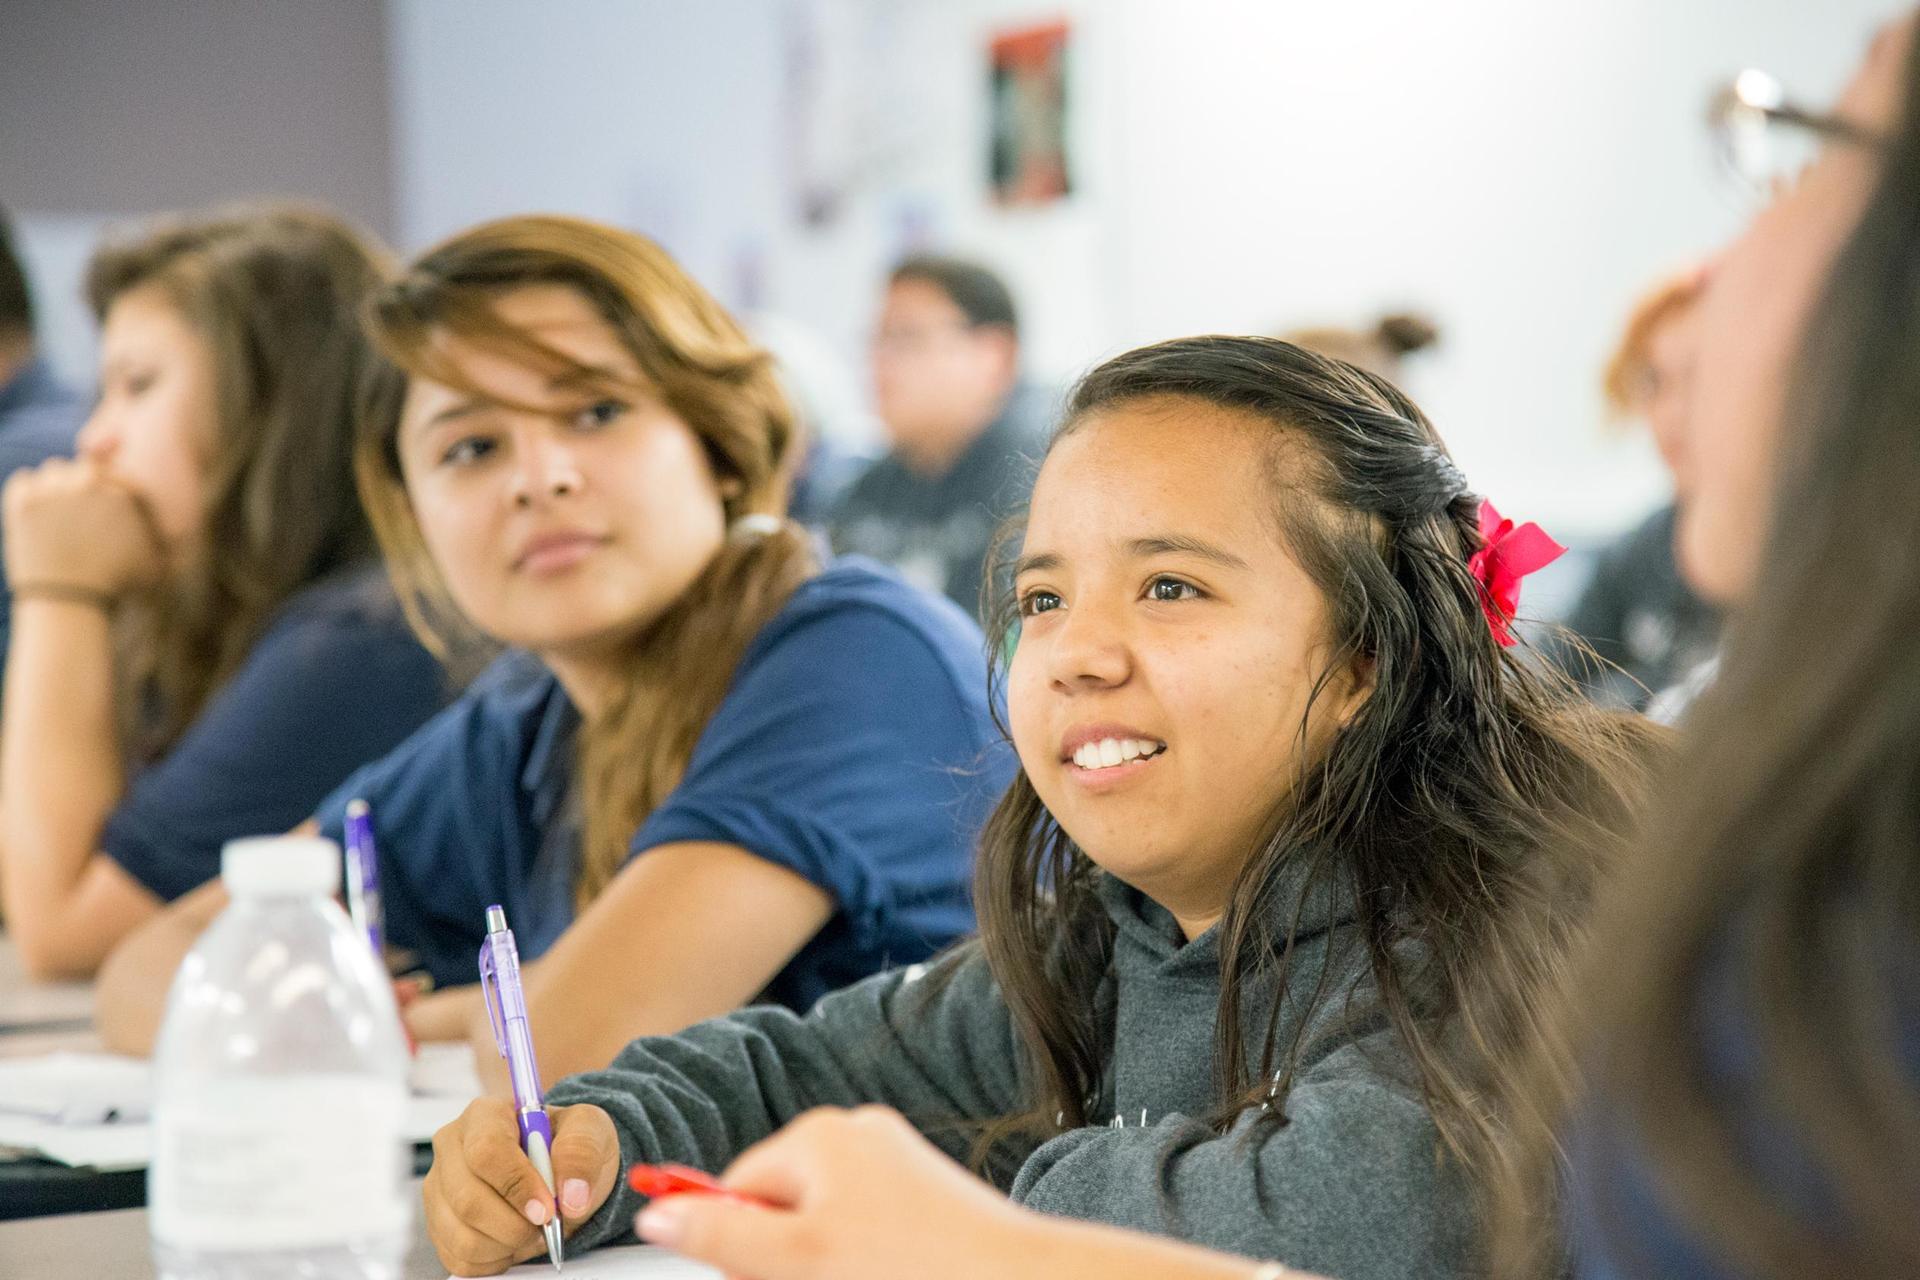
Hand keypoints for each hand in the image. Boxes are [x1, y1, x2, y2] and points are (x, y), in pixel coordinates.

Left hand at [2, 458, 165, 595]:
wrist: (66, 602)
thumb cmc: (114, 586)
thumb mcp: (153, 566)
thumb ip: (167, 546)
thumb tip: (176, 536)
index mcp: (123, 494)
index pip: (120, 476)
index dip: (114, 488)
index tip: (106, 506)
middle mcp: (90, 484)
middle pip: (86, 466)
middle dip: (85, 482)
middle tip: (82, 508)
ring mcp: (53, 490)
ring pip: (54, 470)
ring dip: (56, 485)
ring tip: (57, 511)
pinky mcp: (22, 501)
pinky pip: (23, 481)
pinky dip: (28, 492)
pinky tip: (36, 512)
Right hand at [421, 1098, 619, 1276]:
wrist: (561, 1171)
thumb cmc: (568, 1144)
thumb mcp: (590, 1129)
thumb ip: (582, 1151)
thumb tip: (571, 1195)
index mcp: (484, 1115)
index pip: (486, 1150)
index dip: (517, 1185)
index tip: (548, 1208)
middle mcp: (451, 1148)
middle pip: (468, 1200)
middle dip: (516, 1224)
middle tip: (547, 1224)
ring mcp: (439, 1189)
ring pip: (463, 1236)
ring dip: (509, 1244)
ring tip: (533, 1229)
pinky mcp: (439, 1226)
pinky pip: (460, 1259)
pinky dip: (496, 1259)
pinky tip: (514, 1240)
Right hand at [634, 1105, 1025, 1279]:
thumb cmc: (914, 1266)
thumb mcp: (796, 1259)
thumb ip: (721, 1236)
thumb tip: (659, 1217)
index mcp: (819, 1135)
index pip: (738, 1186)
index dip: (737, 1243)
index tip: (757, 1277)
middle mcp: (857, 1136)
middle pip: (781, 1205)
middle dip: (784, 1257)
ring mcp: (896, 1163)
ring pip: (825, 1224)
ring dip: (822, 1264)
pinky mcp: (925, 1195)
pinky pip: (866, 1228)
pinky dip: (861, 1260)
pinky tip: (884, 1277)